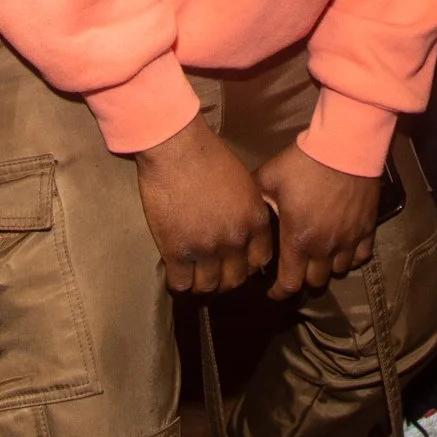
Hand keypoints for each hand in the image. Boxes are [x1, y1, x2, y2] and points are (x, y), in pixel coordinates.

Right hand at [136, 116, 273, 294]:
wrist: (177, 148)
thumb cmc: (209, 155)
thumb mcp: (243, 181)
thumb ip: (247, 209)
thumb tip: (243, 227)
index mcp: (255, 220)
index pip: (260, 261)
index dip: (247, 265)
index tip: (236, 262)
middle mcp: (235, 239)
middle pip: (235, 279)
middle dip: (225, 279)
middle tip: (213, 272)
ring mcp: (206, 248)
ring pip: (208, 287)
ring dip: (201, 284)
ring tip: (193, 275)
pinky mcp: (177, 252)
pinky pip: (181, 284)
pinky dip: (179, 283)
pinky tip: (176, 273)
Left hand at [254, 144, 380, 299]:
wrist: (344, 147)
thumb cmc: (303, 164)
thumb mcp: (269, 178)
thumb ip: (255, 200)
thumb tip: (243, 209)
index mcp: (298, 240)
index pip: (289, 284)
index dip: (278, 292)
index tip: (272, 291)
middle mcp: (324, 247)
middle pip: (315, 281)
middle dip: (302, 278)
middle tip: (295, 266)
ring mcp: (349, 239)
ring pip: (339, 271)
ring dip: (327, 267)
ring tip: (319, 256)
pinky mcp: (367, 228)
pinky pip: (362, 256)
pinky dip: (351, 257)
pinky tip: (343, 247)